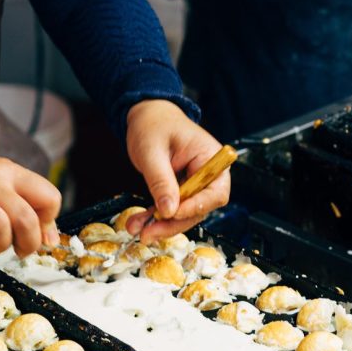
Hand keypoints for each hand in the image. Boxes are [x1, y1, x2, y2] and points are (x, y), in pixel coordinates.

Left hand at [123, 99, 230, 241]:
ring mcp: (194, 183)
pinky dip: (155, 217)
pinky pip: (171, 208)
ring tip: (137, 229)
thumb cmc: (153, 124)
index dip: (195, 207)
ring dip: (161, 225)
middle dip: (173, 223)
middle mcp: (207, 173)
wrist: (145, 116)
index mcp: (210, 157)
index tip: (171, 214)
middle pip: (199, 208)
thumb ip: (161, 181)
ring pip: (184, 214)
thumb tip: (169, 210)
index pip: (215, 192)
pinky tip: (138, 223)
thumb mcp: (152, 152)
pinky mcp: (181, 189)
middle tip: (148, 234)